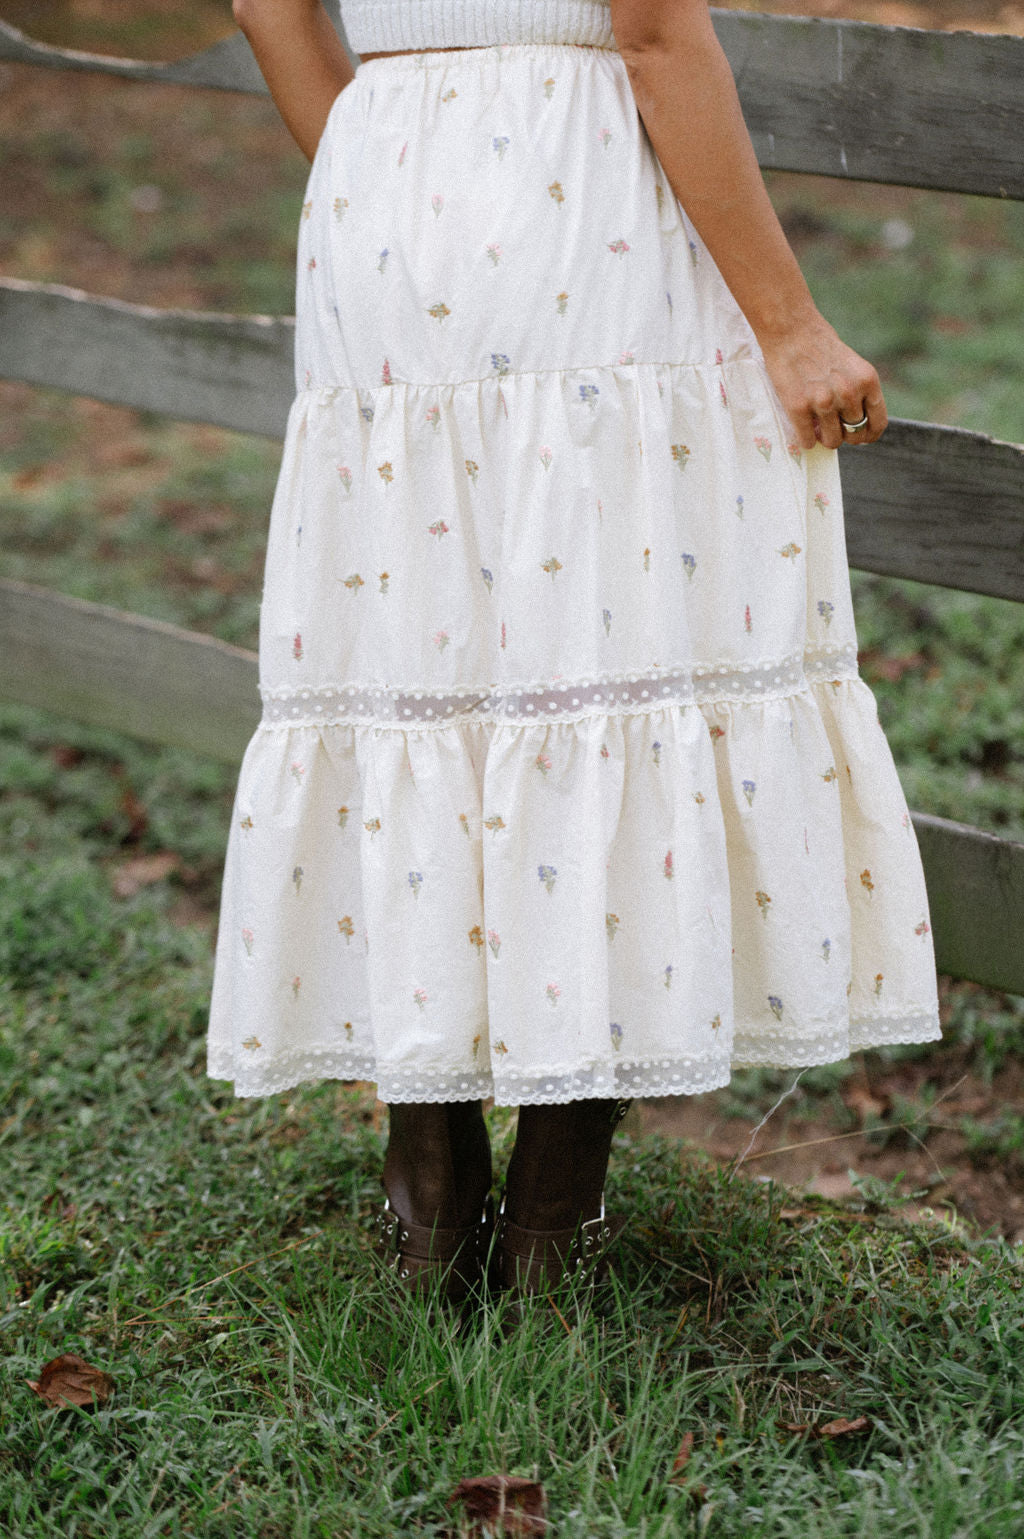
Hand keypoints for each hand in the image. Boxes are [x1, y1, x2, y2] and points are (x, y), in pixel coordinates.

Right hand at [757, 315, 887, 450]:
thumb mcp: (851, 365)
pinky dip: (806, 440)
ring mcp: (823, 401)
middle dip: (844, 435)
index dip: (869, 435)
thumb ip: (858, 391)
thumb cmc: (820, 346)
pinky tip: (803, 432)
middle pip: (854, 435)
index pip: (877, 423)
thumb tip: (855, 424)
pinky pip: (807, 440)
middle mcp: (849, 393)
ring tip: (816, 428)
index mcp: (867, 381)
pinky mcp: (798, 407)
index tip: (860, 437)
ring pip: (832, 441)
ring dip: (824, 438)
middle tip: (832, 428)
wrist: (791, 329)